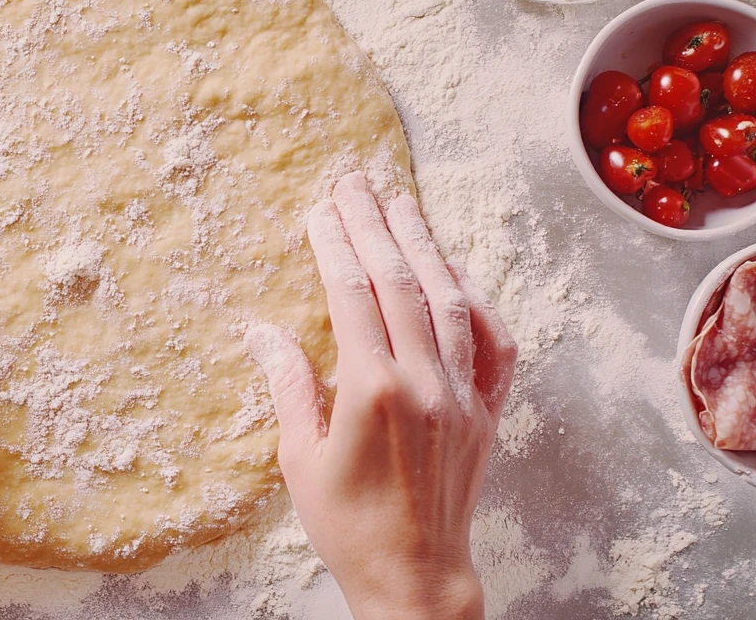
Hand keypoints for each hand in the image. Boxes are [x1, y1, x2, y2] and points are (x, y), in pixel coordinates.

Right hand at [247, 172, 516, 619]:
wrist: (415, 575)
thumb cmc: (347, 525)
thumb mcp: (299, 458)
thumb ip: (289, 386)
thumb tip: (263, 333)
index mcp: (372, 392)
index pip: (351, 294)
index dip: (335, 243)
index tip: (320, 208)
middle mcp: (424, 383)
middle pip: (399, 282)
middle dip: (374, 224)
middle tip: (355, 181)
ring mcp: (462, 395)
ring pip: (447, 300)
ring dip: (423, 245)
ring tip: (402, 201)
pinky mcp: (487, 412)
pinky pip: (492, 342)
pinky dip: (474, 299)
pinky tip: (454, 270)